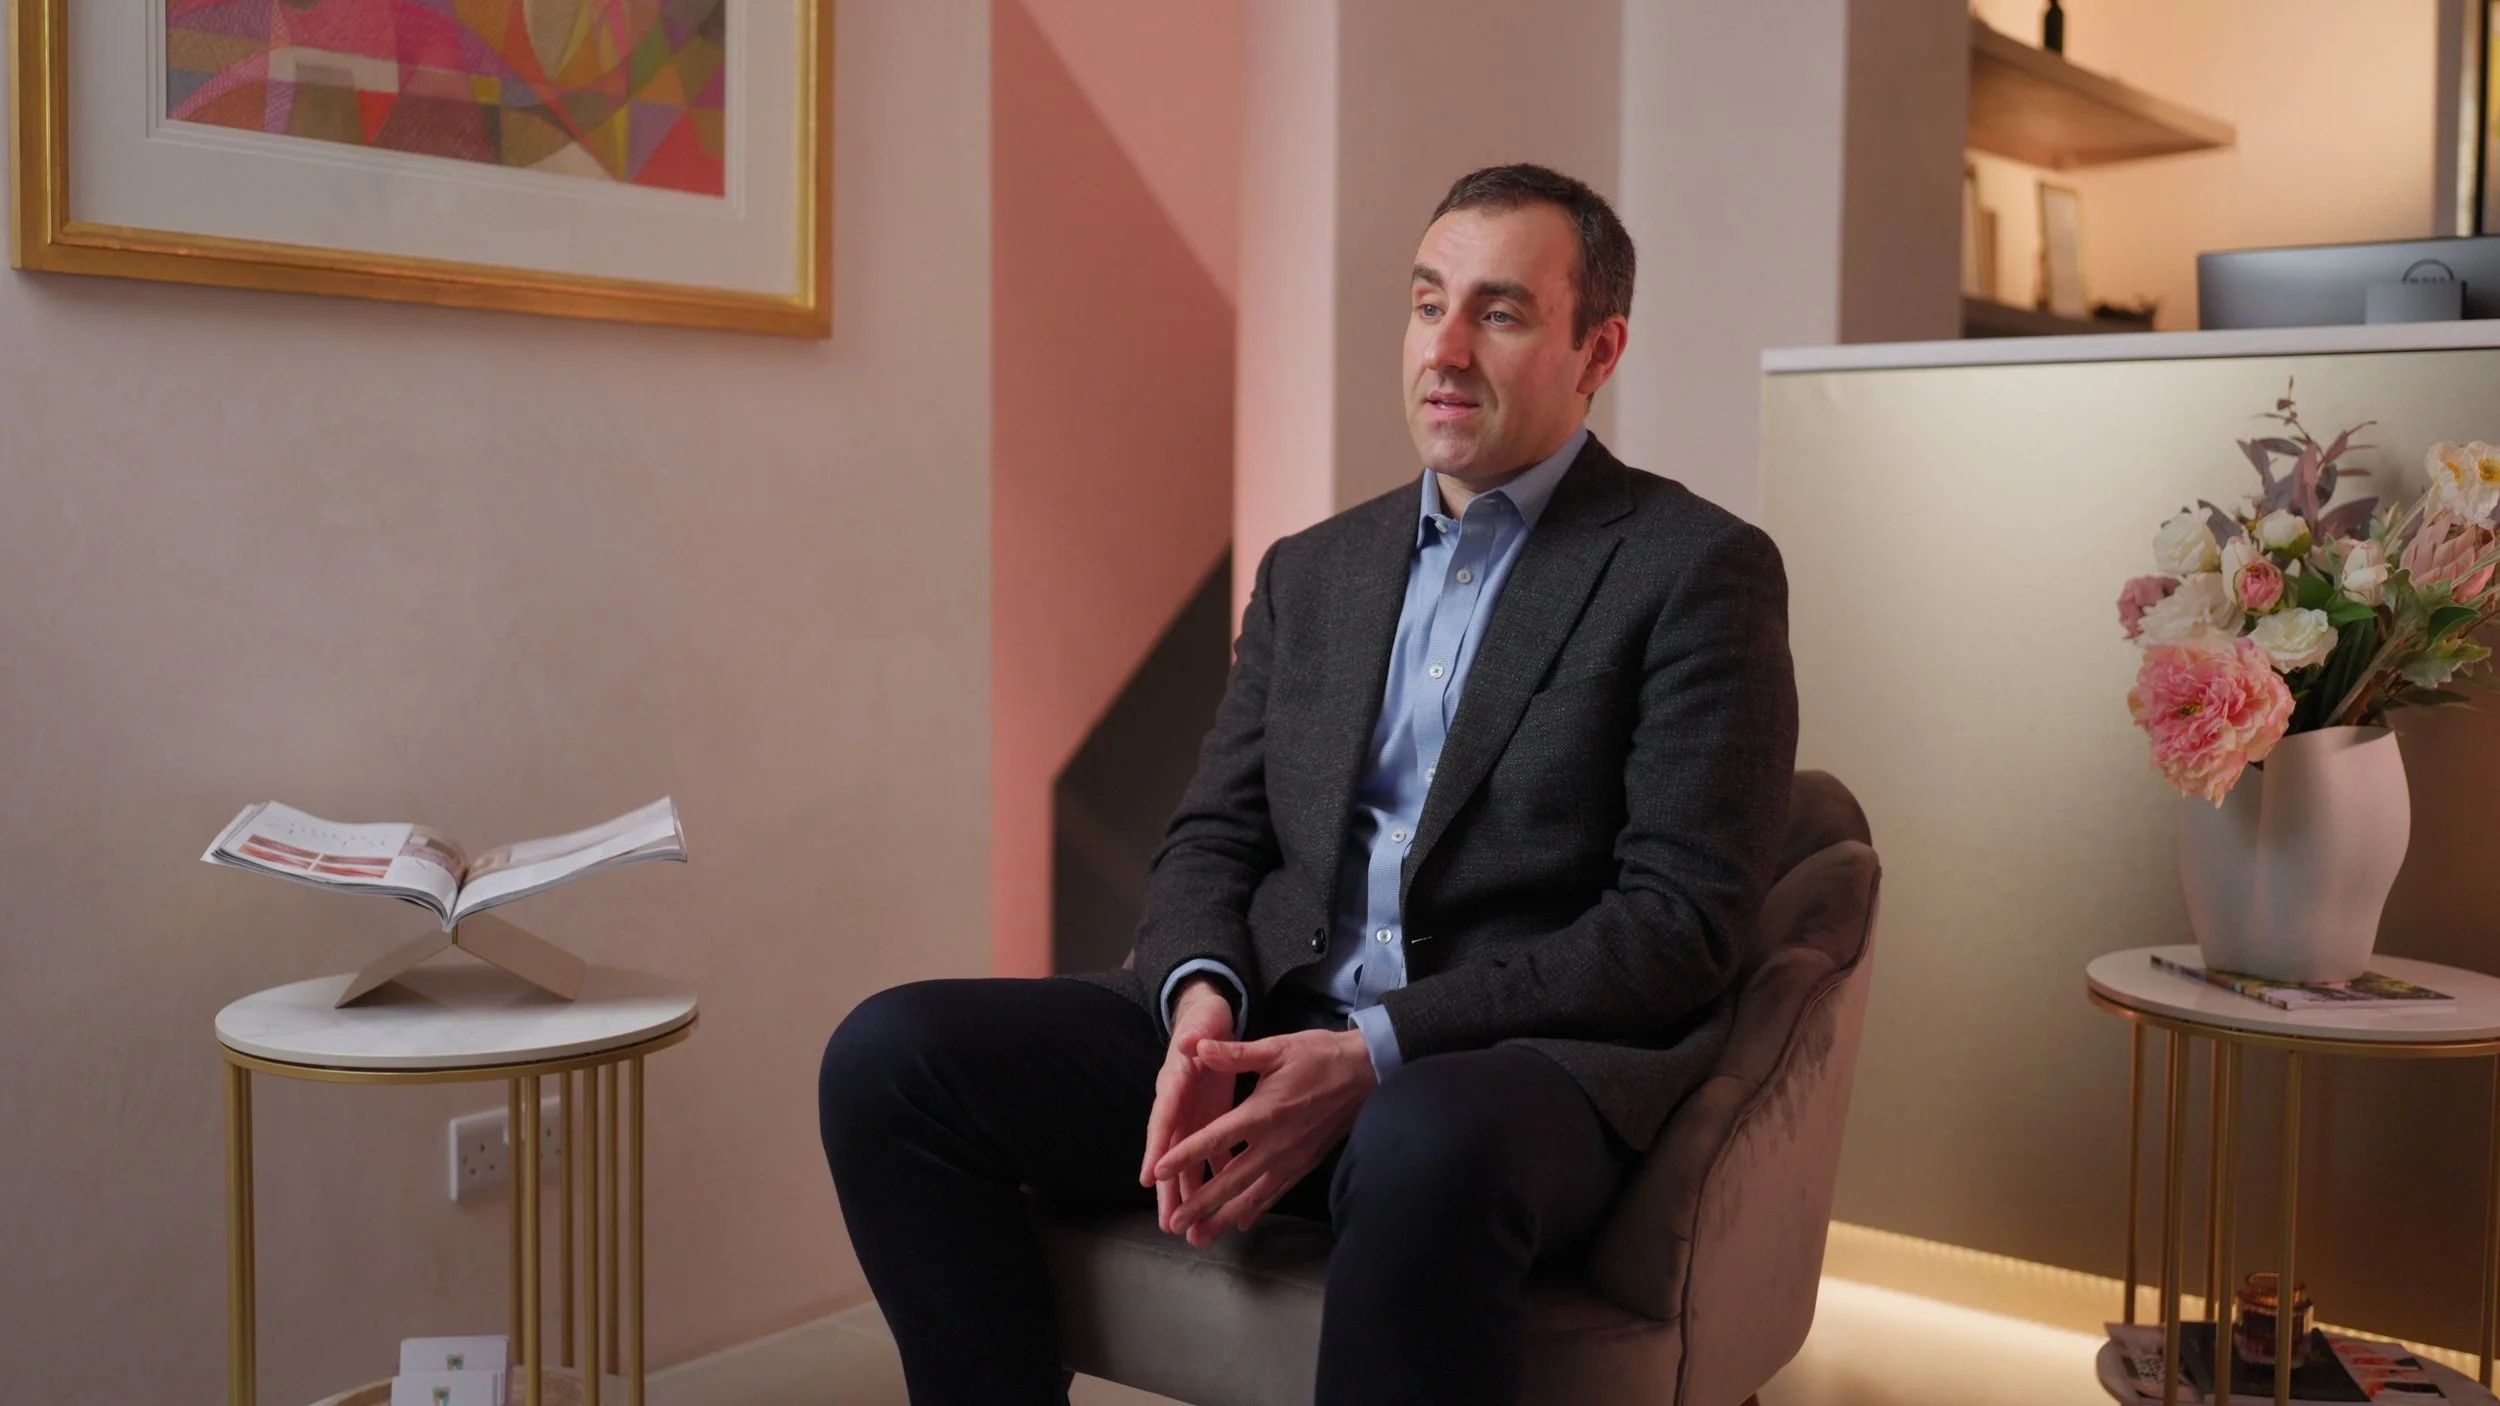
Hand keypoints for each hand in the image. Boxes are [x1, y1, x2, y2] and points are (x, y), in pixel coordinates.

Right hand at [1140, 979, 1239, 1237]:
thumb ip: (1197, 1037)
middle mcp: (1177, 1107)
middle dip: (1169, 1190)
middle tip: (1168, 1224)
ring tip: (1188, 1231)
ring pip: (1187, 1162)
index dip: (1158, 1147)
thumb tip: (1189, 1042)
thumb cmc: (1203, 1022)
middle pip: (1170, 1152)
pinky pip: (1209, 1155)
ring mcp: (1190, 1117)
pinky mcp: (1207, 1120)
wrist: (1206, 1018)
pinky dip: (1214, 1178)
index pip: (1164, 1118)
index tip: (1150, 1176)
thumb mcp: (1202, 1024)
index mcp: (1175, 1083)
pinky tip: (1220, 1207)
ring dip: (1189, 1195)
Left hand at [1151, 1028, 1377, 1247]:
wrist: (1365, 1073)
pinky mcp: (1304, 1164)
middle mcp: (1276, 1143)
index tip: (1159, 1171)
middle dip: (1200, 1204)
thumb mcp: (1276, 1047)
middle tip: (1173, 1224)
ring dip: (1224, 1218)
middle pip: (1231, 1180)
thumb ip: (1234, 1054)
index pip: (1216, 1138)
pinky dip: (1256, 1209)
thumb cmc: (1319, 1056)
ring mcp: (1292, 1158)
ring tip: (1199, 1237)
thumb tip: (1197, 1046)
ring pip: (1253, 1195)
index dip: (1186, 1154)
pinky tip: (1241, 1223)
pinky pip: (1276, 1192)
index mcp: (1263, 1113)